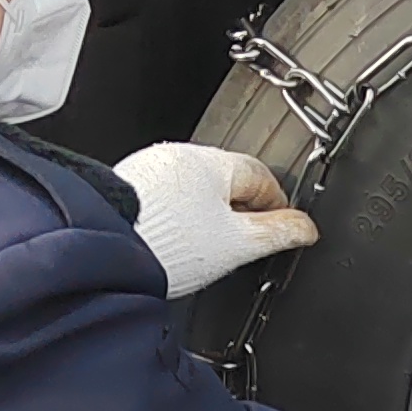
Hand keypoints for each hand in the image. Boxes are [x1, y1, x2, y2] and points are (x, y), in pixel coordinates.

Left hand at [115, 143, 320, 299]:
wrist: (105, 253)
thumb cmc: (166, 245)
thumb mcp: (237, 244)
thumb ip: (278, 233)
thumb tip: (306, 228)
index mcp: (211, 162)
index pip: (262, 176)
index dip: (278, 206)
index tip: (282, 229)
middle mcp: (179, 157)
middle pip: (228, 182)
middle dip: (241, 212)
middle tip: (244, 245)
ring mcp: (151, 170)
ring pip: (196, 191)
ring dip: (208, 217)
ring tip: (205, 249)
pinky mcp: (129, 187)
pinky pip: (167, 199)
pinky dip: (178, 219)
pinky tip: (175, 244)